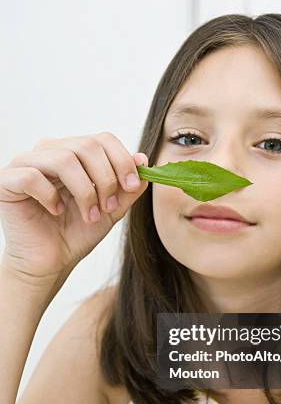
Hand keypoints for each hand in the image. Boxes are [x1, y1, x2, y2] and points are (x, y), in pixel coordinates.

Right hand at [0, 132, 148, 288]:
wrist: (50, 263)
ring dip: (84, 191)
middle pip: (86, 145)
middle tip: (107, 208)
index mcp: (73, 153)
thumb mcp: (110, 209)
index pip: (101, 139)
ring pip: (63, 159)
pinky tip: (56, 211)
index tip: (131, 186)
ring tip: (88, 215)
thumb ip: (127, 187)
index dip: (121, 160)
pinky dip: (50, 195)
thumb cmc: (76, 234)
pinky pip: (32, 176)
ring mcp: (25, 164)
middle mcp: (49, 152)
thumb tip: (143, 160)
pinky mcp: (7, 180)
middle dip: (105, 179)